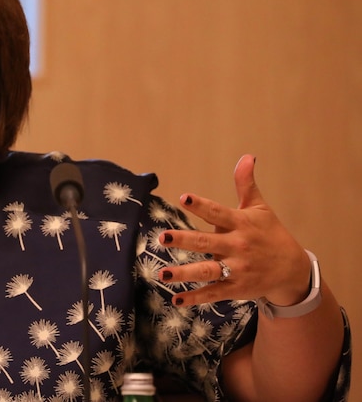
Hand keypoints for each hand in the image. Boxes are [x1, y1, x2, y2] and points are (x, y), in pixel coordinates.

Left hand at [158, 154, 311, 306]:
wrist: (293, 270)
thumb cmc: (270, 234)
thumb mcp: (260, 208)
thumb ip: (246, 184)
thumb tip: (247, 156)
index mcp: (241, 224)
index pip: (218, 212)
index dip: (201, 205)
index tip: (183, 197)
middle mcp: (238, 246)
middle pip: (208, 242)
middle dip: (185, 240)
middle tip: (164, 237)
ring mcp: (237, 269)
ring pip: (208, 271)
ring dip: (185, 274)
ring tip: (163, 274)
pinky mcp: (236, 288)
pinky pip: (213, 293)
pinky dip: (195, 298)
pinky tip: (176, 299)